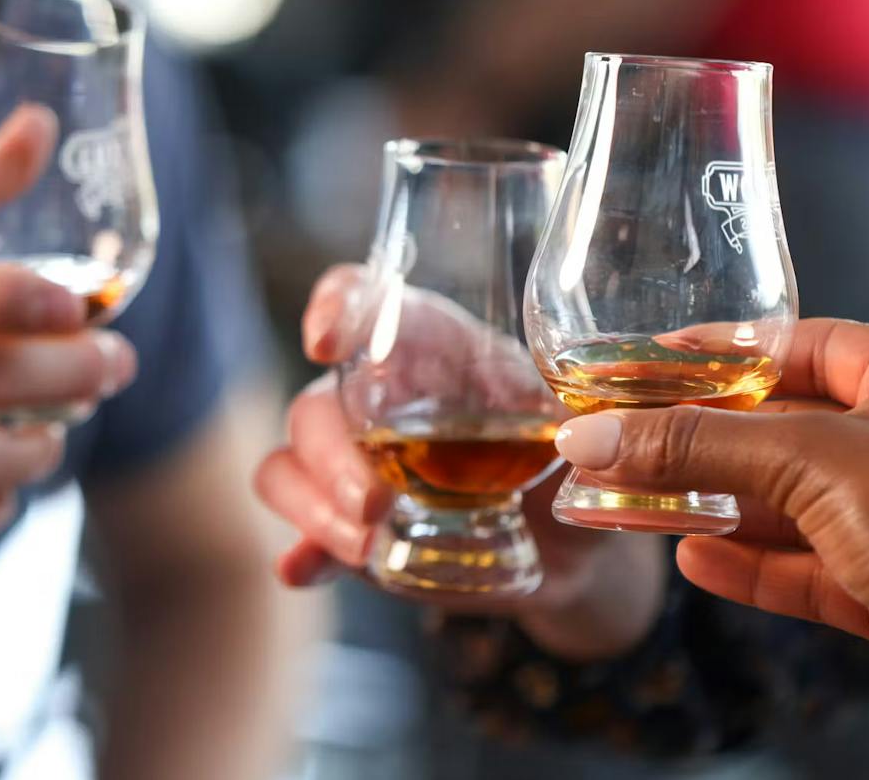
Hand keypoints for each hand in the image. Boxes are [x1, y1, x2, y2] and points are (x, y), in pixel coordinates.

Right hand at [253, 265, 669, 659]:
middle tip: (375, 503)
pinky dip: (301, 552)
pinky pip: (301, 534)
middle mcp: (378, 400)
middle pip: (314, 404)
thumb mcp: (580, 422)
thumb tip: (574, 437)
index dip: (334, 309)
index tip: (325, 343)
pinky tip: (303, 570)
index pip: (361, 299)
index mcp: (431, 347)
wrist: (573, 544)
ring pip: (288, 467)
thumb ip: (578, 418)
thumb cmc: (572, 454)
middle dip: (331, 454)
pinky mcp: (352, 529)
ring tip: (368, 545)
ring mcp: (354, 467)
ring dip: (315, 507)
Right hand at [551, 319, 868, 739]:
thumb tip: (595, 437)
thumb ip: (697, 445)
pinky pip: (811, 568)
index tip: (658, 361)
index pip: (810, 346)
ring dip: (719, 506)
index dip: (730, 353)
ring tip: (637, 500)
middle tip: (630, 439)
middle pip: (791, 430)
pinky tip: (693, 557)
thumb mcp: (808, 459)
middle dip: (708, 441)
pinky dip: (752, 563)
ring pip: (795, 505)